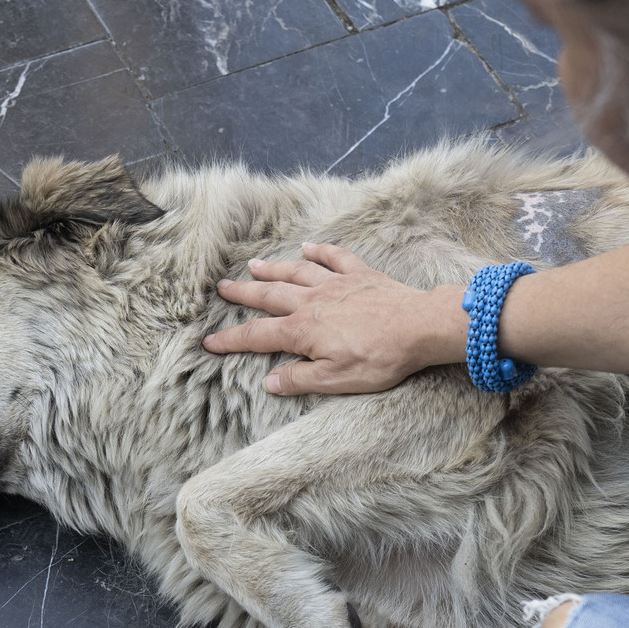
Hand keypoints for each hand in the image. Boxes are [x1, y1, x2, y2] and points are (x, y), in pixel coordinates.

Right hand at [201, 242, 465, 395]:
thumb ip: (300, 380)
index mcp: (303, 331)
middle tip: (223, 288)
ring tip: (254, 265)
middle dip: (243, 293)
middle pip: (270, 295)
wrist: (418, 327)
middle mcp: (313, 302)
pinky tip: (309, 245)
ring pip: (296, 272)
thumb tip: (271, 382)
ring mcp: (336, 284)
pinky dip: (320, 250)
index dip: (232, 340)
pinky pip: (335, 257)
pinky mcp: (360, 274)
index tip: (210, 341)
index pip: (258, 336)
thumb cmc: (380, 358)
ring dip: (273, 268)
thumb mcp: (336, 381)